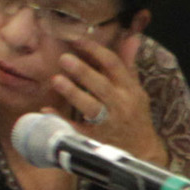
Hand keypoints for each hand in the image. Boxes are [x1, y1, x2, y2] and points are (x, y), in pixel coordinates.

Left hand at [50, 33, 164, 164]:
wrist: (142, 151)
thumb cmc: (135, 115)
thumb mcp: (136, 90)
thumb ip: (128, 65)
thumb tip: (131, 38)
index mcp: (130, 90)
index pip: (114, 65)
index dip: (95, 51)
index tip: (76, 40)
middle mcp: (121, 104)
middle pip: (101, 86)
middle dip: (83, 71)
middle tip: (64, 58)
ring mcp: (108, 123)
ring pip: (91, 107)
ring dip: (73, 93)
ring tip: (56, 79)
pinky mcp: (96, 138)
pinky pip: (77, 129)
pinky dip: (62, 120)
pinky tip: (46, 109)